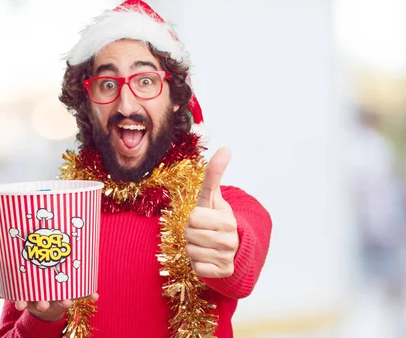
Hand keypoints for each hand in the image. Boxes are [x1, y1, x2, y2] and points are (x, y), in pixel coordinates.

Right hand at [0, 285, 98, 321]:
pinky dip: (89, 295)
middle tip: (43, 303)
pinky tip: (95, 295)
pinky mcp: (72, 294)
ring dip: (66, 300)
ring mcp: (59, 297)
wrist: (51, 300)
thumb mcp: (16, 288)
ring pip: (62, 299)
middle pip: (43, 301)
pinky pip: (82, 295)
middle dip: (43, 303)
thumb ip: (2, 289)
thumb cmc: (32, 288)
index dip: (21, 302)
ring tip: (68, 300)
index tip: (19, 303)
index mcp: (31, 297)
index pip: (24, 301)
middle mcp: (45, 298)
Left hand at [184, 147, 238, 277]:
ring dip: (193, 248)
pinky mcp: (222, 272)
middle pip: (189, 235)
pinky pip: (197, 267)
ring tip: (205, 244)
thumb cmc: (216, 218)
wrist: (233, 245)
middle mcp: (229, 240)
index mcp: (227, 220)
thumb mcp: (212, 197)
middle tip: (203, 232)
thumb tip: (226, 148)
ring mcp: (227, 258)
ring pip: (191, 252)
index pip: (193, 217)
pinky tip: (208, 257)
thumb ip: (214, 174)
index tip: (204, 219)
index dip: (194, 218)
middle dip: (191, 233)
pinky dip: (198, 263)